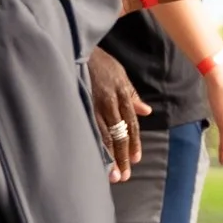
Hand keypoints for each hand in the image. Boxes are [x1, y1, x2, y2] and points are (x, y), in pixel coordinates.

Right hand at [88, 44, 150, 179]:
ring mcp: (92, 103)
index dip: (133, 143)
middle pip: (119, 133)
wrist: (77, 47)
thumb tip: (146, 111)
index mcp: (120, 94)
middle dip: (122, 155)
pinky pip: (87, 128)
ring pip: (103, 135)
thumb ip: (132, 95)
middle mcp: (109, 101)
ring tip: (112, 175)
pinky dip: (92, 144)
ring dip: (109, 156)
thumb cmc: (99, 63)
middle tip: (124, 176)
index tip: (135, 160)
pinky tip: (92, 158)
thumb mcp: (120, 75)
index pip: (130, 124)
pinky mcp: (79, 103)